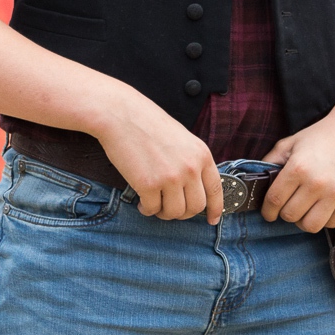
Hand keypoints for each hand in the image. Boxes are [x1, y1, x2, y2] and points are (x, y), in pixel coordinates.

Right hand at [92, 88, 222, 223]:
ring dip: (163, 213)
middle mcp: (190, 168)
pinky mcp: (149, 185)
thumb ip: (190, 161)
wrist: (120, 114)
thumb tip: (192, 188)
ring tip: (153, 203)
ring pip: (174, 212)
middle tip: (169, 207)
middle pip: (195, 207)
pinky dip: (146, 209)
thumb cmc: (146, 122)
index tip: (212, 220)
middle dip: (182, 213)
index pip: (215, 189)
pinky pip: (152, 209)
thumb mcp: (181, 138)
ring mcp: (170, 177)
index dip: (215, 208)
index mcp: (201, 154)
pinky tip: (141, 201)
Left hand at [260, 98, 334, 231]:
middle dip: (284, 213)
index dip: (267, 210)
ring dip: (303, 220)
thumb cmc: (320, 135)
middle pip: (290, 215)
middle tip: (287, 206)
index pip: (274, 200)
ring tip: (304, 209)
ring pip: (310, 226)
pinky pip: (331, 224)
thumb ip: (270, 161)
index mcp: (298, 168)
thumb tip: (257, 180)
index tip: (268, 213)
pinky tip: (322, 207)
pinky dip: (324, 219)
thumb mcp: (290, 143)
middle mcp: (317, 183)